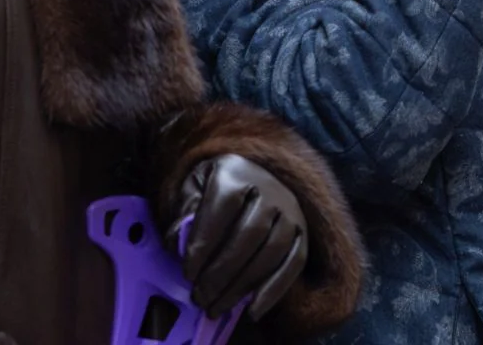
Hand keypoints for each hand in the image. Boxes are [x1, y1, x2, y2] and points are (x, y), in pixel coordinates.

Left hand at [176, 154, 308, 320]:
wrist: (249, 179)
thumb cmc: (213, 189)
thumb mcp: (192, 189)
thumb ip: (184, 212)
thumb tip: (180, 243)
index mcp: (237, 172)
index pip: (224, 206)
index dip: (206, 241)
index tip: (188, 273)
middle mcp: (270, 187)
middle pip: (250, 232)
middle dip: (222, 271)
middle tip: (200, 296)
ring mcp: (290, 209)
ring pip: (272, 251)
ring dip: (243, 285)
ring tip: (217, 306)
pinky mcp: (302, 231)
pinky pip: (295, 263)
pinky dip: (274, 290)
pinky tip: (252, 311)